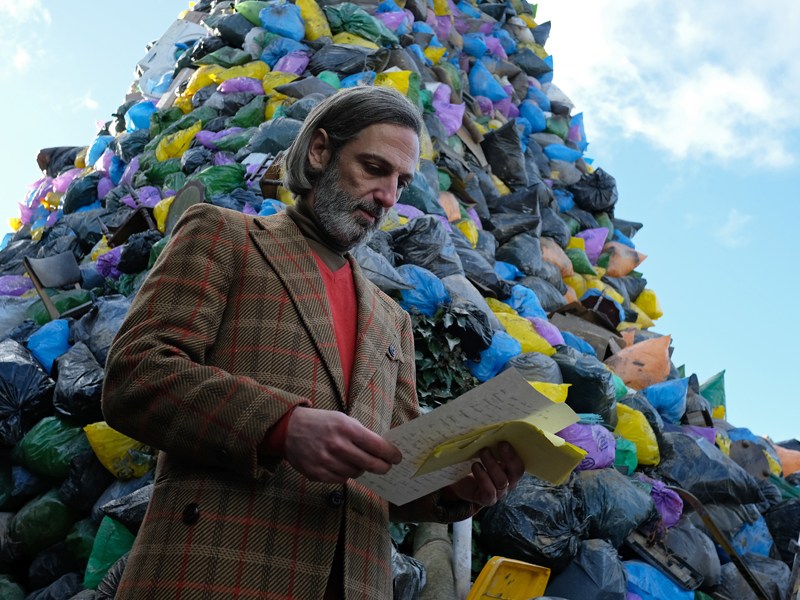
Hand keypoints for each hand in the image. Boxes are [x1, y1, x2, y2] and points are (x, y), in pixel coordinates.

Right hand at [284, 407, 401, 482]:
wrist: (289, 429)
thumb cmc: (321, 422)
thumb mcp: (342, 419)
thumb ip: (361, 434)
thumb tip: (382, 450)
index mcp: (346, 428)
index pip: (377, 446)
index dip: (391, 454)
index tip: (397, 458)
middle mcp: (337, 446)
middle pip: (370, 464)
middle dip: (382, 467)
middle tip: (386, 467)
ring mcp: (326, 461)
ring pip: (356, 473)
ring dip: (360, 469)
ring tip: (356, 460)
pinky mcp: (317, 474)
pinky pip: (341, 479)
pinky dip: (345, 474)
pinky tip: (340, 464)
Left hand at [447, 442, 524, 506]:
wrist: (460, 483)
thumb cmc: (475, 465)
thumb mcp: (485, 454)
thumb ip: (491, 446)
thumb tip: (493, 430)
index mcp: (511, 470)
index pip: (520, 464)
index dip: (515, 454)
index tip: (504, 441)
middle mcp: (509, 482)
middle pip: (516, 473)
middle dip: (509, 458)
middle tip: (500, 444)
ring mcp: (499, 493)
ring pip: (502, 481)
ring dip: (492, 464)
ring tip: (483, 452)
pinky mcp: (487, 500)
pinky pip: (489, 492)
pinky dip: (482, 477)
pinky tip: (475, 466)